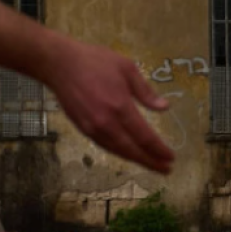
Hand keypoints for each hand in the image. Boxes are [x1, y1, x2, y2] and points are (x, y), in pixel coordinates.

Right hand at [43, 39, 174, 173]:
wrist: (59, 64)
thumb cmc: (95, 61)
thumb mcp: (127, 68)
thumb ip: (145, 91)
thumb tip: (165, 108)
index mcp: (121, 107)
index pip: (144, 136)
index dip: (159, 149)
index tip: (171, 157)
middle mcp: (107, 123)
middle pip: (132, 150)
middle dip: (150, 161)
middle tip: (166, 170)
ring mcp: (93, 128)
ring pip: (118, 151)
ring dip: (136, 160)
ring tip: (151, 164)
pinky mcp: (83, 129)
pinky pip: (105, 146)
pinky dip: (120, 152)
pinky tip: (129, 153)